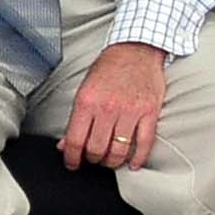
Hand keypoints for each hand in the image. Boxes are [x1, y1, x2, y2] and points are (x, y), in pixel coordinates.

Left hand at [61, 42, 167, 170]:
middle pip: (97, 149)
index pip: (76, 140)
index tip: (72, 164)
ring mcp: (130, 111)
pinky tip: (132, 164)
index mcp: (87, 102)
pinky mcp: (149, 113)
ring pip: (119, 150)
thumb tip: (65, 144)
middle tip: (92, 159)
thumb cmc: (108, 69)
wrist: (136, 50)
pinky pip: (144, 143)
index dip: (72, 158)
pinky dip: (138, 159)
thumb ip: (75, 119)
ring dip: (112, 161)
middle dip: (92, 159)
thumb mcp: (84, 89)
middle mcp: (107, 108)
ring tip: (109, 160)